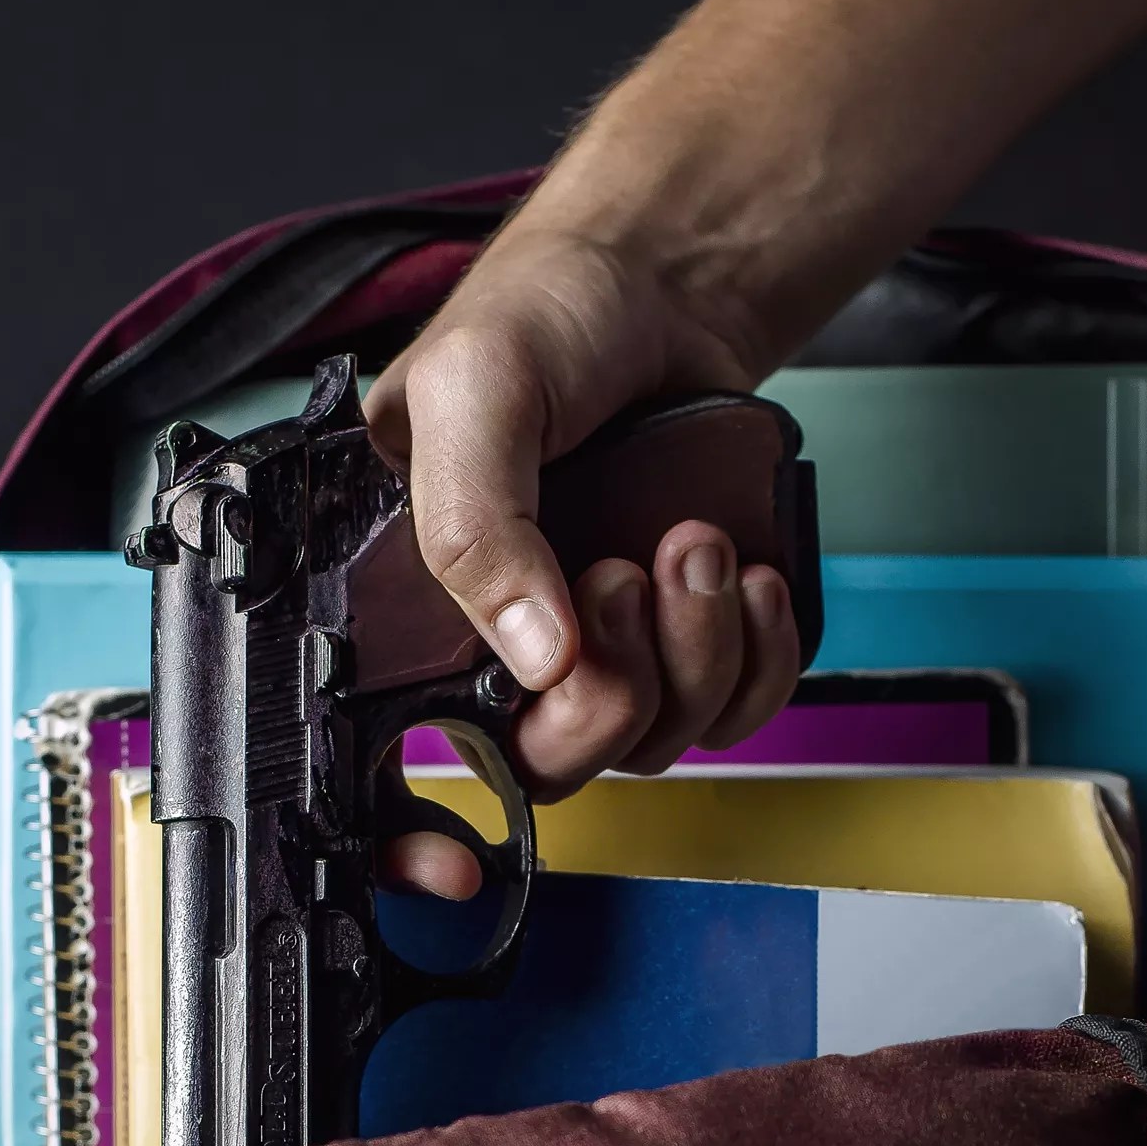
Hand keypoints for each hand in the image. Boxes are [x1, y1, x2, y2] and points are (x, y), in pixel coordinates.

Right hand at [365, 221, 803, 897]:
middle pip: (552, 764)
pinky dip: (758, 655)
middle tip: (623, 575)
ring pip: (657, 741)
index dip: (405, 838)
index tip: (450, 865)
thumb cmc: (542, 320)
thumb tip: (532, 653)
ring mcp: (605, 646)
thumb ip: (477, 525)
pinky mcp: (691, 635)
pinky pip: (737, 709)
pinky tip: (747, 573)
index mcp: (411, 607)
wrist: (661, 281)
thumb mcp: (475, 392)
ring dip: (695, 651)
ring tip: (690, 538)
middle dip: (611, 691)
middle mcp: (505, 644)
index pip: (388, 762)